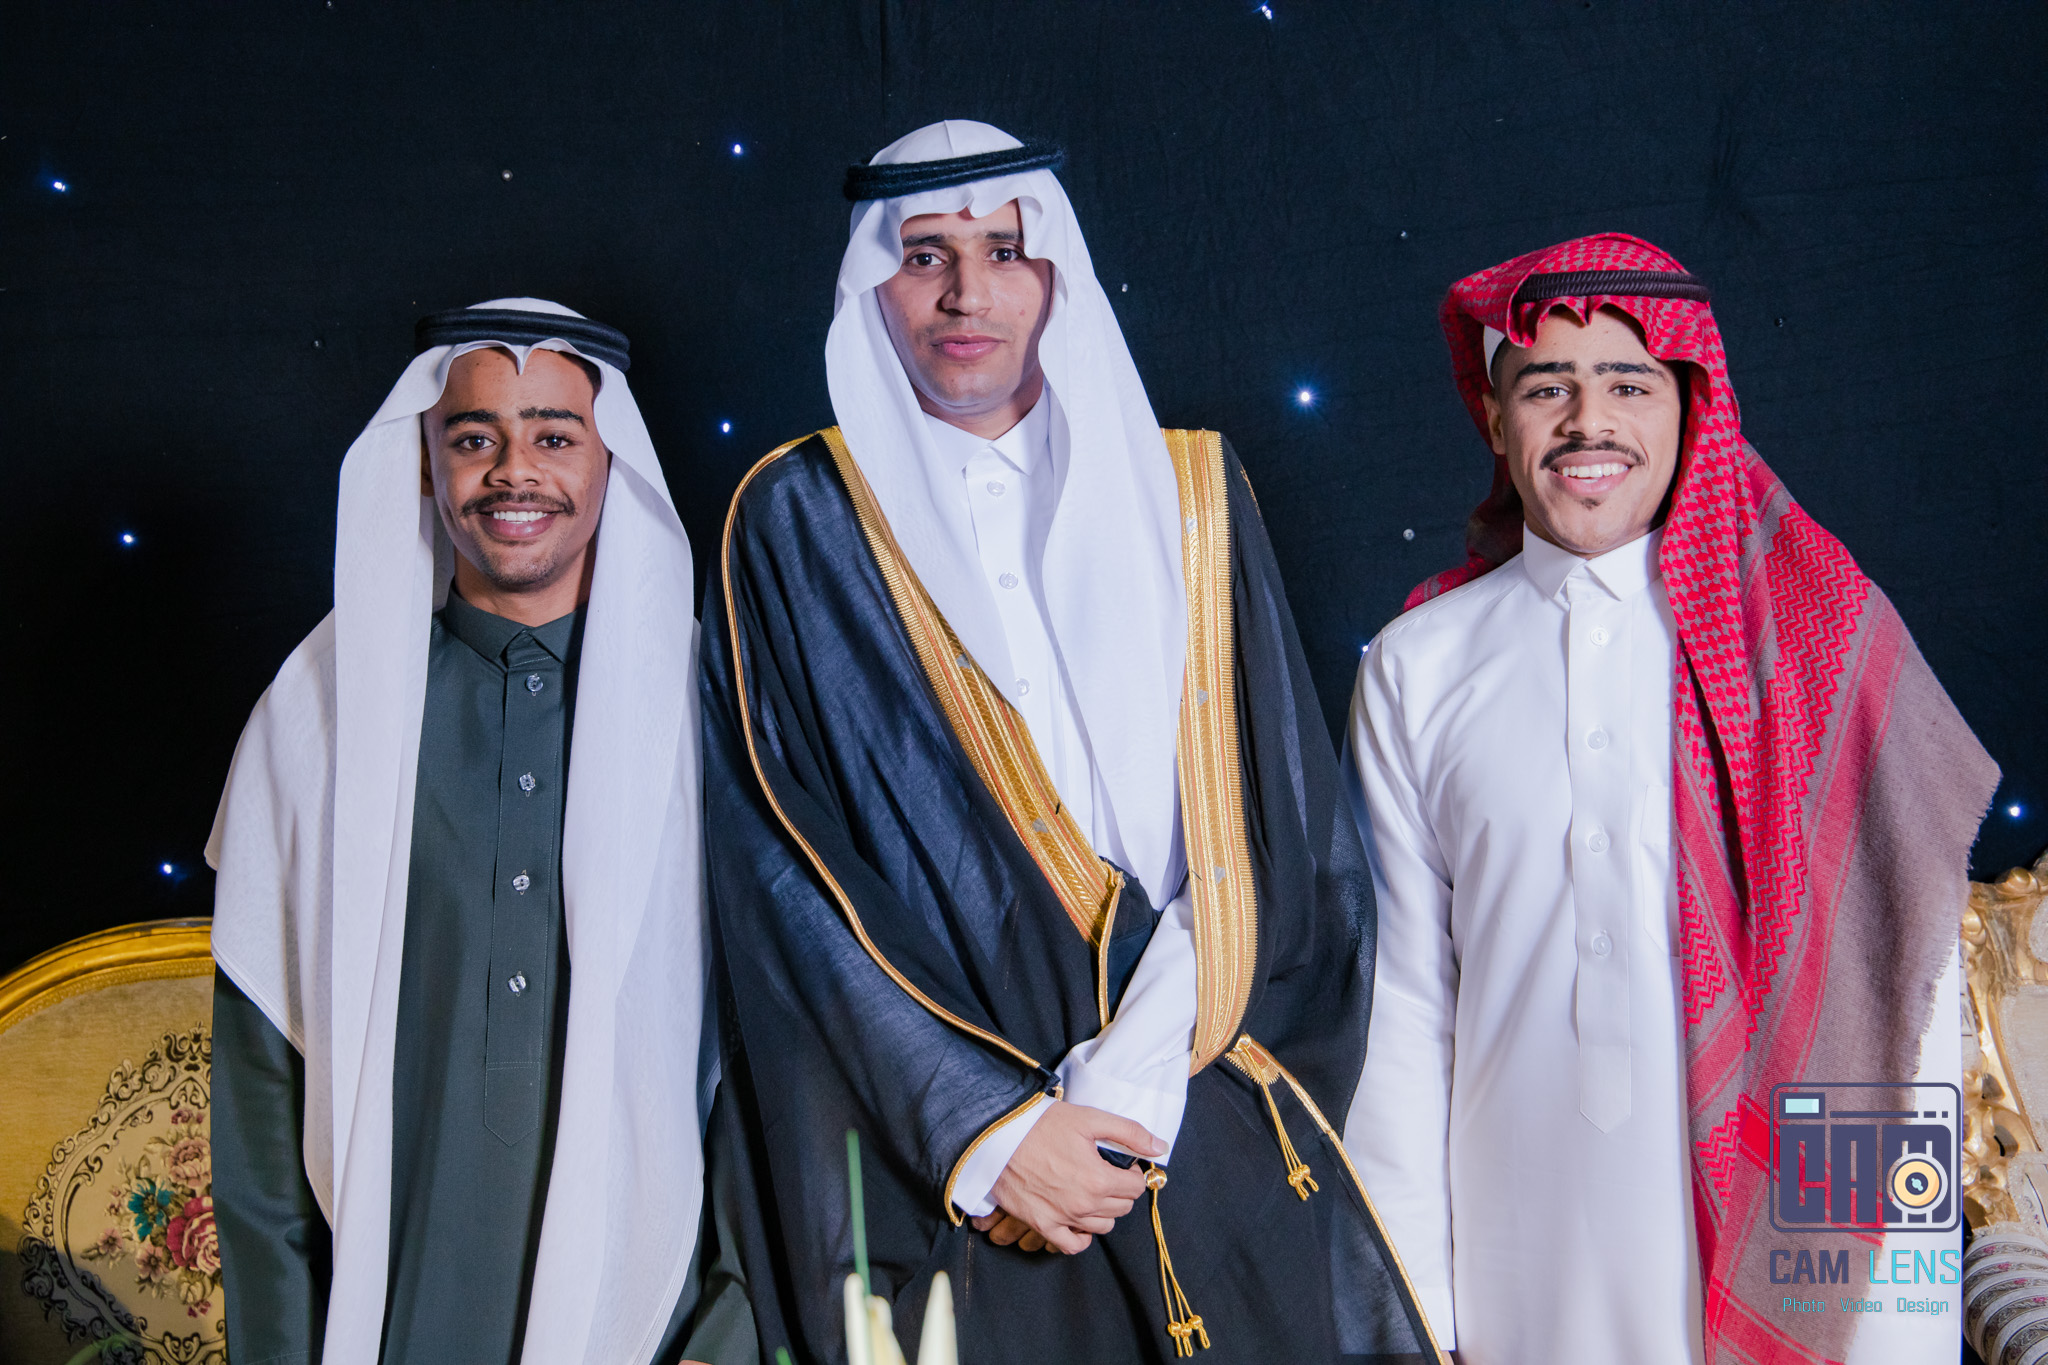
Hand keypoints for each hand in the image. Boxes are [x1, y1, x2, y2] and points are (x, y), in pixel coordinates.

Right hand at [970, 1101, 1162, 1253]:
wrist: (997, 1138)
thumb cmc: (1041, 1125)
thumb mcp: (1089, 1119)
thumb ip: (1129, 1133)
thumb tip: (1160, 1147)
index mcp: (1099, 1179)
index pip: (1134, 1187)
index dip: (1132, 1174)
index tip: (1121, 1165)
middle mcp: (1084, 1204)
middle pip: (1121, 1208)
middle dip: (1120, 1191)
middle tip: (1107, 1174)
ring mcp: (1062, 1218)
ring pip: (1102, 1226)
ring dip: (1103, 1211)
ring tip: (1092, 1191)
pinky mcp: (1042, 1225)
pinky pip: (1072, 1245)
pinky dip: (1081, 1236)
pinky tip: (1080, 1220)